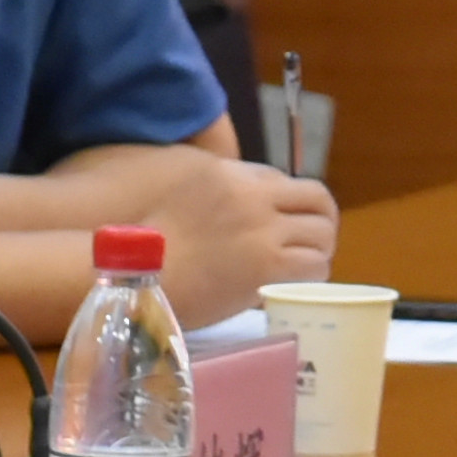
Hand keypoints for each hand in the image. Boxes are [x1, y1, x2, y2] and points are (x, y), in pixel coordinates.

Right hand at [152, 159, 340, 320]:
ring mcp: (263, 231)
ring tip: (303, 266)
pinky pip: (314, 266)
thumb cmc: (140, 239)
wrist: (133, 274)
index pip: (280, 178)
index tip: (280, 220)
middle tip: (310, 241)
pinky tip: (293, 284)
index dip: (287, 201)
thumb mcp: (170, 188)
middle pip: (316, 198)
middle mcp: (252, 196)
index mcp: (226, 173)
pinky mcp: (268, 267)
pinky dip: (310, 275)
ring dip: (317, 249)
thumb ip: (204, 186)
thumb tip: (223, 197)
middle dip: (320, 219)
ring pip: (322, 233)